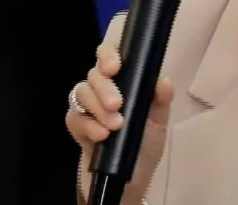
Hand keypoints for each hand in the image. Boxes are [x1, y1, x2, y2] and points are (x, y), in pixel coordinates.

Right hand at [68, 42, 173, 200]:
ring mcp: (88, 109)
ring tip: (114, 126)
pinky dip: (87, 125)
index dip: (108, 55)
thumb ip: (161, 102)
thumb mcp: (158, 125)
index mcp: (124, 84)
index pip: (109, 57)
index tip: (115, 66)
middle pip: (93, 74)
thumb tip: (164, 81)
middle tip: (117, 105)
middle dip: (104, 87)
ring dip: (97, 108)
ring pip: (81, 93)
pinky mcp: (78, 129)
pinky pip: (73, 118)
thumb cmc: (144, 148)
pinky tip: (101, 135)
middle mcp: (103, 92)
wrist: (128, 183)